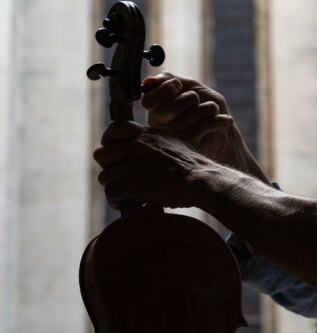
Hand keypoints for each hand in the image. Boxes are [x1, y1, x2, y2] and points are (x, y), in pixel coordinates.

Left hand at [93, 120, 212, 209]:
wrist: (201, 180)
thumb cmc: (192, 166)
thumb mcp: (171, 142)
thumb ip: (153, 142)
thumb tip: (143, 149)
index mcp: (145, 134)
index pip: (112, 129)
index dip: (109, 142)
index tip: (116, 155)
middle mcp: (135, 146)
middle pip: (100, 154)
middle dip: (109, 167)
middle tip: (121, 177)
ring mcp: (132, 165)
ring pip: (104, 177)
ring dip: (114, 187)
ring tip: (126, 194)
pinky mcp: (131, 184)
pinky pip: (110, 192)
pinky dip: (115, 201)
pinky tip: (126, 204)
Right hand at [141, 73, 268, 182]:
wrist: (223, 126)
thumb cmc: (204, 102)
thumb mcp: (189, 85)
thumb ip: (169, 80)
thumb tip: (148, 81)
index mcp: (155, 108)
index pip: (149, 100)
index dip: (164, 90)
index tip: (177, 84)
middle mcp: (159, 124)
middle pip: (170, 108)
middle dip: (190, 98)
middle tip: (197, 98)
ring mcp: (172, 138)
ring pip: (189, 118)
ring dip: (208, 108)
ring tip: (214, 109)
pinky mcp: (188, 147)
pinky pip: (201, 130)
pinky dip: (217, 121)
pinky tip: (225, 120)